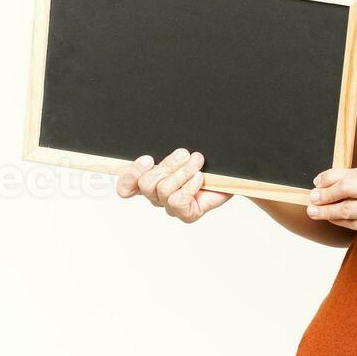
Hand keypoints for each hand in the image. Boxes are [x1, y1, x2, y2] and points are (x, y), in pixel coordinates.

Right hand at [115, 148, 232, 223]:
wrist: (230, 176)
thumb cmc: (203, 163)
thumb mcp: (181, 153)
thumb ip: (164, 150)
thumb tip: (152, 140)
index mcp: (150, 181)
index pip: (126, 187)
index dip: (130, 175)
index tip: (149, 159)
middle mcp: (156, 196)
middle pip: (146, 183)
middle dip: (167, 164)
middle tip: (184, 153)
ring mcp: (170, 207)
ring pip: (163, 189)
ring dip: (182, 171)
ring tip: (197, 161)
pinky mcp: (186, 214)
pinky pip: (178, 200)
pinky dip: (190, 185)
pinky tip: (200, 178)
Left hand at [306, 164, 356, 262]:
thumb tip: (339, 183)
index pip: (354, 172)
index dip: (331, 176)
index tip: (319, 180)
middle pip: (346, 187)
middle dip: (325, 192)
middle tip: (313, 196)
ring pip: (345, 208)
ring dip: (325, 210)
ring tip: (314, 210)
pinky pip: (351, 224)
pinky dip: (338, 221)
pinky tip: (331, 219)